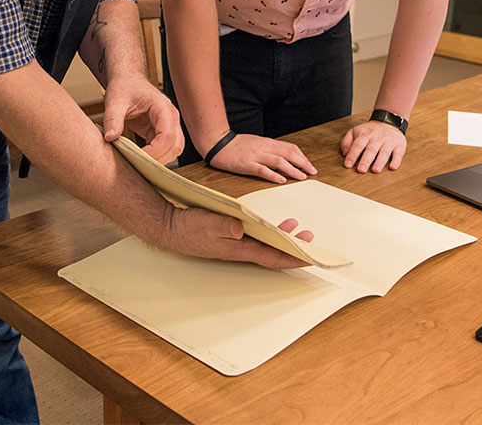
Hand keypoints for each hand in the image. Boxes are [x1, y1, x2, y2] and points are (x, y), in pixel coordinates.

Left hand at [102, 75, 183, 163]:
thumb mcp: (115, 101)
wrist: (128, 80)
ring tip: (139, 162)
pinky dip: (155, 156)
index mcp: (162, 108)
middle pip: (176, 145)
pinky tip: (139, 158)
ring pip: (174, 149)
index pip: (167, 135)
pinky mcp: (161, 131)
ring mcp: (169, 125)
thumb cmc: (124, 87)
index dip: (155, 151)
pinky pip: (165, 149)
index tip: (137, 158)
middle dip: (159, 158)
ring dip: (160, 159)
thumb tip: (110, 138)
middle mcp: (171, 117)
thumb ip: (112, 119)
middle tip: (138, 164)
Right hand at [161, 206, 313, 268]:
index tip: (311, 258)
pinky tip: (269, 223)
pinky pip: (256, 237)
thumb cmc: (189, 227)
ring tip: (296, 228)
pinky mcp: (230, 236)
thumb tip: (241, 228)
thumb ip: (225, 225)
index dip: (294, 259)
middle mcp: (241, 249)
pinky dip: (268, 231)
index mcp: (239, 248)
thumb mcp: (208, 222)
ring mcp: (236, 244)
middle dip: (294, 249)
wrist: (171, 228)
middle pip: (274, 253)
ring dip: (283, 238)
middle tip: (310, 240)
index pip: (273, 257)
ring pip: (266, 244)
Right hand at [208, 133, 316, 183]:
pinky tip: (281, 180)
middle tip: (312, 172)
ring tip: (301, 177)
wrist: (218, 142)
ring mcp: (255, 155)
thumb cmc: (236, 145)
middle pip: (288, 153)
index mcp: (267, 142)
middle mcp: (264, 147)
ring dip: (292, 169)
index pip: (290, 148)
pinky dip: (273, 174)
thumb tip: (283, 157)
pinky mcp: (246, 164)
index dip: (302, 157)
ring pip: (278, 161)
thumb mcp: (256, 143)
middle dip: (302, 163)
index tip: (310, 166)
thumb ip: (269, 150)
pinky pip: (262, 169)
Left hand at [340, 120, 405, 172]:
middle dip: (365, 160)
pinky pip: (398, 153)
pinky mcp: (399, 145)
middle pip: (371, 149)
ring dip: (380, 162)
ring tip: (375, 170)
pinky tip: (393, 167)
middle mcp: (377, 138)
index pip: (358, 145)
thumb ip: (347, 141)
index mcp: (365, 135)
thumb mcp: (355, 131)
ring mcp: (388, 142)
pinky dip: (396, 160)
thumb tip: (344, 154)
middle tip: (361, 170)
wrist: (389, 121)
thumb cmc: (369, 131)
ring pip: (384, 152)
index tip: (347, 165)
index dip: (352, 155)